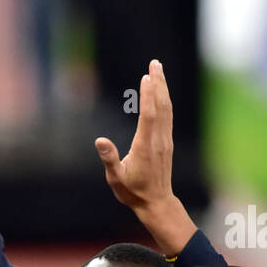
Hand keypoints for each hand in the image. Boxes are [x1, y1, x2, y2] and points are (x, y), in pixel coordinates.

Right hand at [95, 59, 173, 211]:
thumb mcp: (116, 179)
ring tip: (158, 71)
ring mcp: (165, 140)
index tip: (146, 77)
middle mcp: (158, 140)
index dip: (148, 95)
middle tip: (155, 63)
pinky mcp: (166, 142)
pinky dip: (164, 100)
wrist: (156, 202)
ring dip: (163, 88)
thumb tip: (100, 140)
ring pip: (166, 109)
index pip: (149, 115)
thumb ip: (109, 159)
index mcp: (145, 147)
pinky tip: (161, 92)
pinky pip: (167, 115)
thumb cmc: (133, 191)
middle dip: (158, 83)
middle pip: (161, 106)